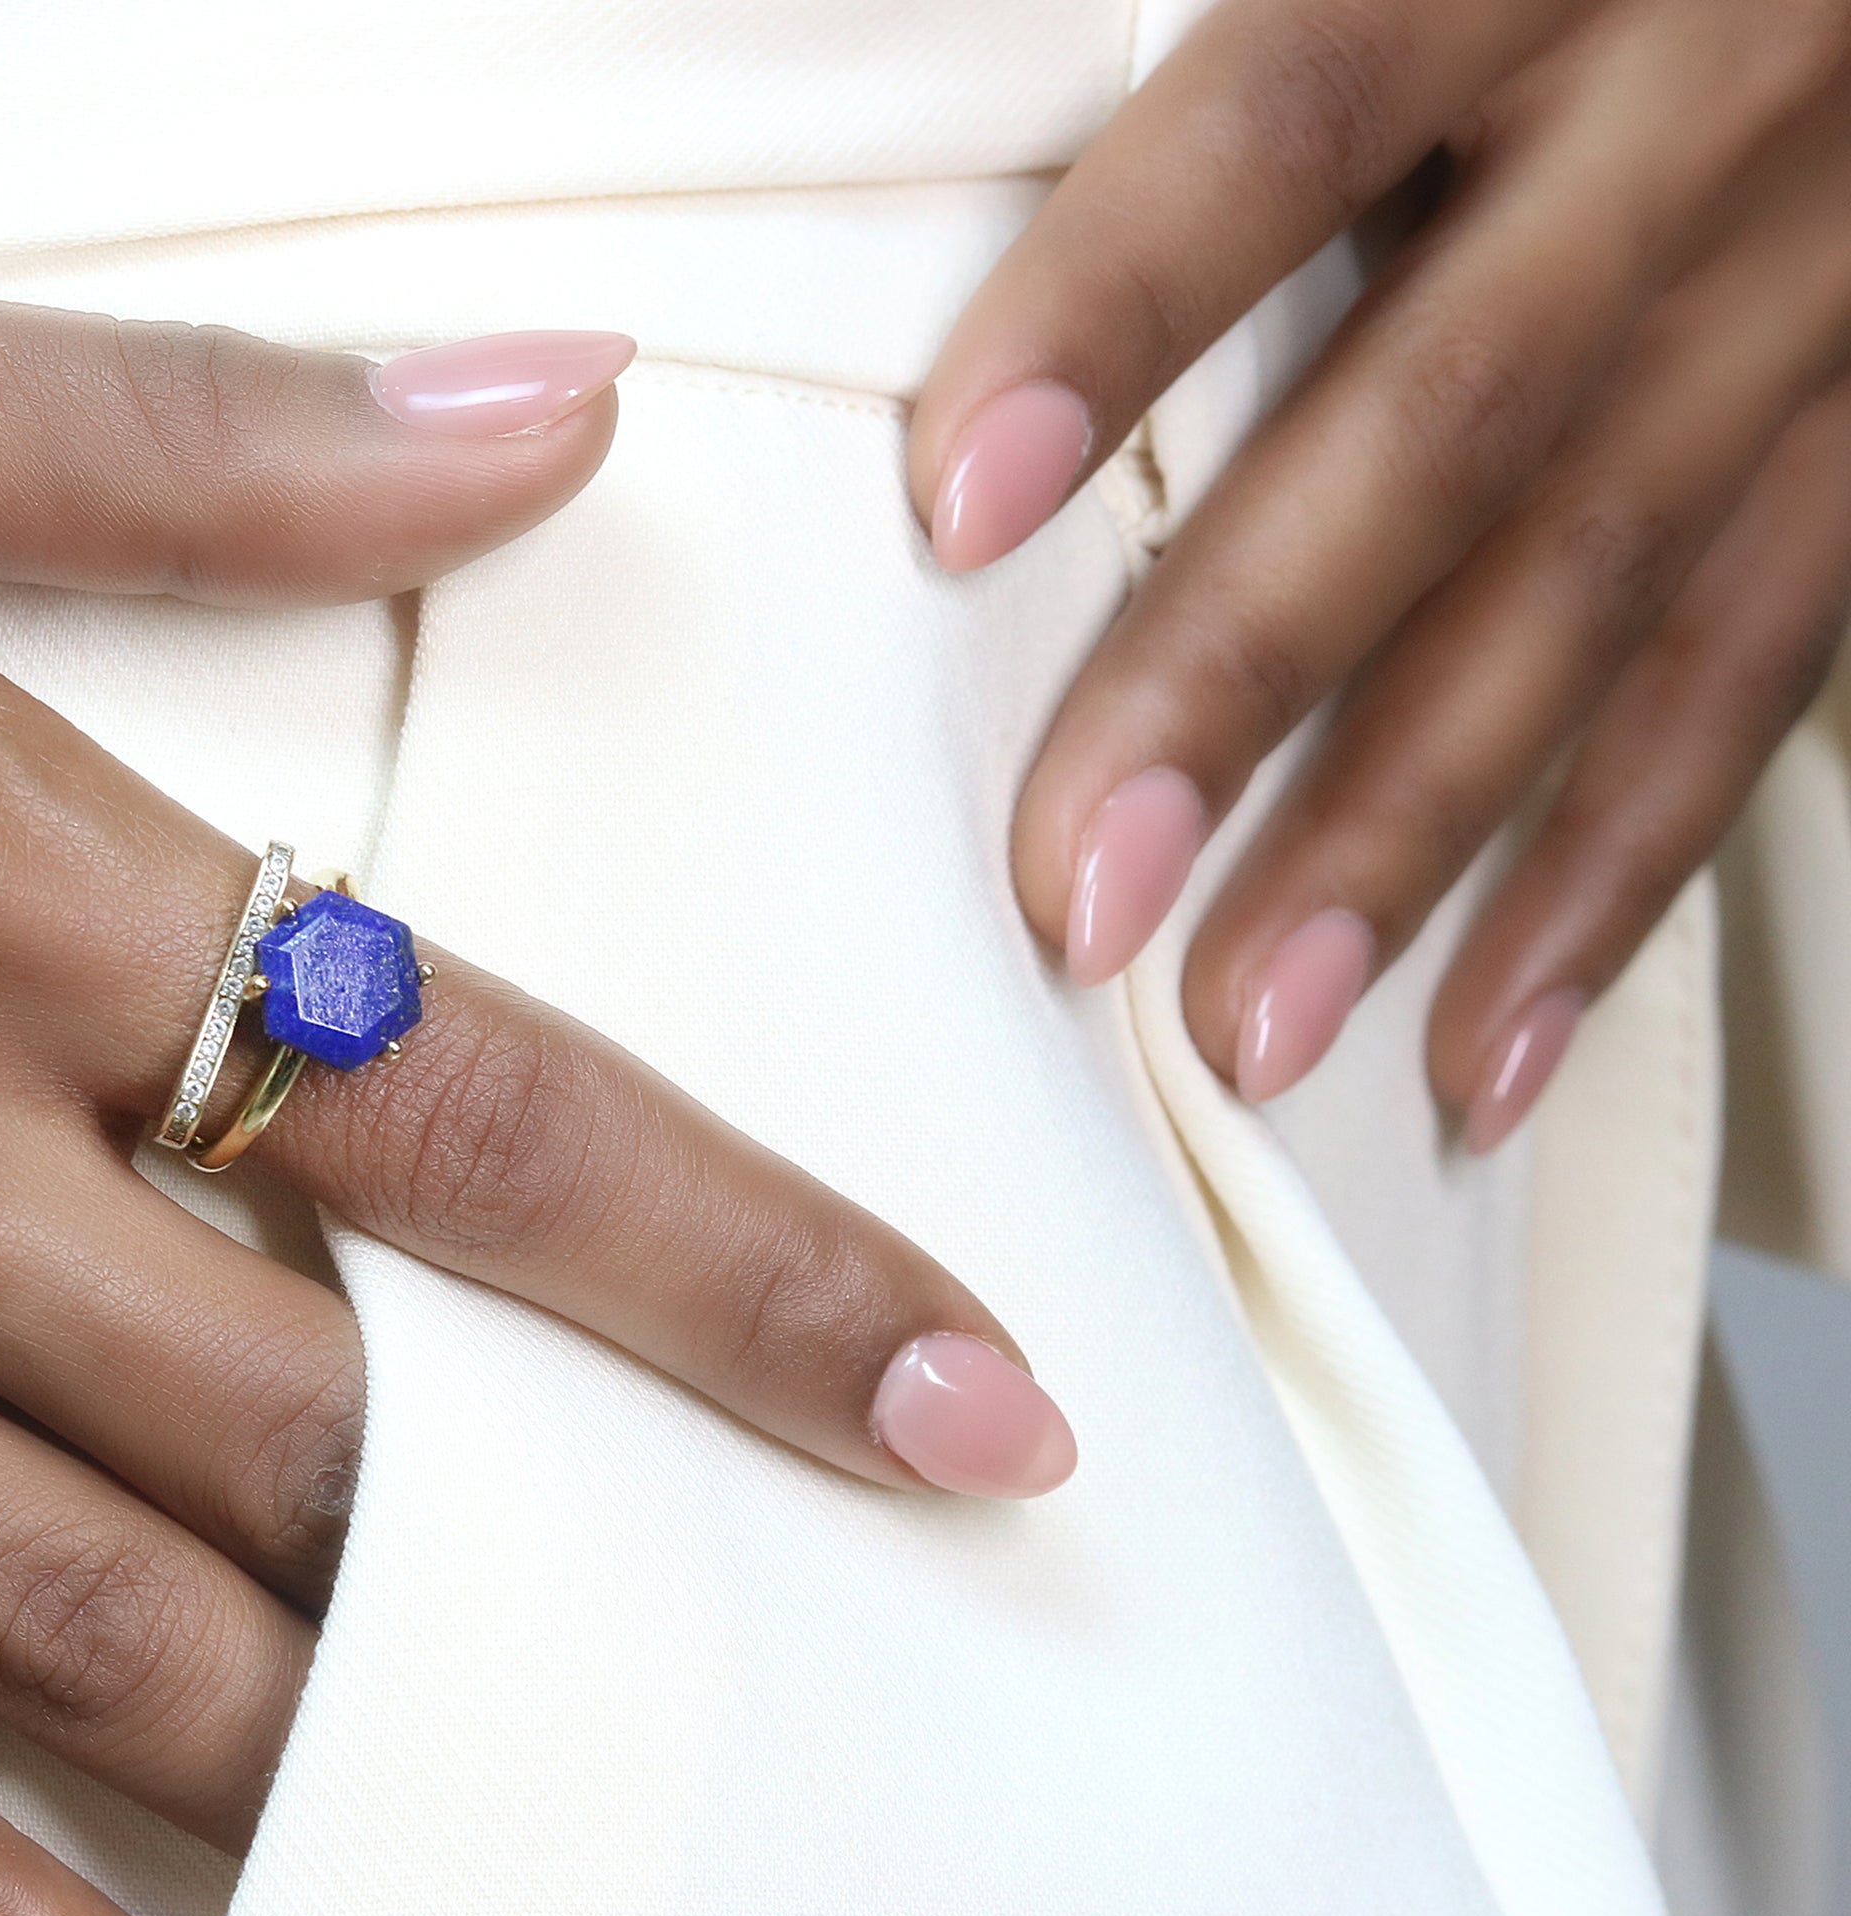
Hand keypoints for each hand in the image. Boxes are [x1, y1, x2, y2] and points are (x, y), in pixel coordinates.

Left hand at [913, 0, 1850, 1143]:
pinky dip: (1612, 879)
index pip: (1298, 114)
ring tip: (1245, 1027)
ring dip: (1411, 834)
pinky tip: (1478, 1048)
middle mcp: (1705, 107)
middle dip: (1247, 670)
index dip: (1120, 304)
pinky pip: (1752, 675)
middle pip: (1451, 412)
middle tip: (1079, 887)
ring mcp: (1820, 282)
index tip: (957, 503)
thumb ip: (1218, 21)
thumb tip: (920, 128)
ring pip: (1603, 586)